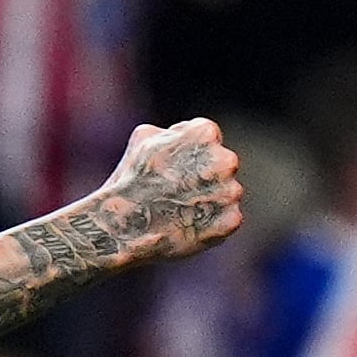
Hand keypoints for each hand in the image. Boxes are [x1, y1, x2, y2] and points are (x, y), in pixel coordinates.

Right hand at [98, 119, 246, 267]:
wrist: (125, 225)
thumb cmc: (131, 179)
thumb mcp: (144, 138)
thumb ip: (173, 131)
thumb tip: (184, 134)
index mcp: (206, 132)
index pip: (209, 140)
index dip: (190, 155)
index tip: (175, 170)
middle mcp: (226, 160)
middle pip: (222, 166)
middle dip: (205, 177)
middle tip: (178, 192)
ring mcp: (231, 191)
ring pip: (226, 194)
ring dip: (209, 201)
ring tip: (180, 211)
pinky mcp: (232, 220)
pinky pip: (226, 219)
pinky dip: (212, 224)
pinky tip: (188, 225)